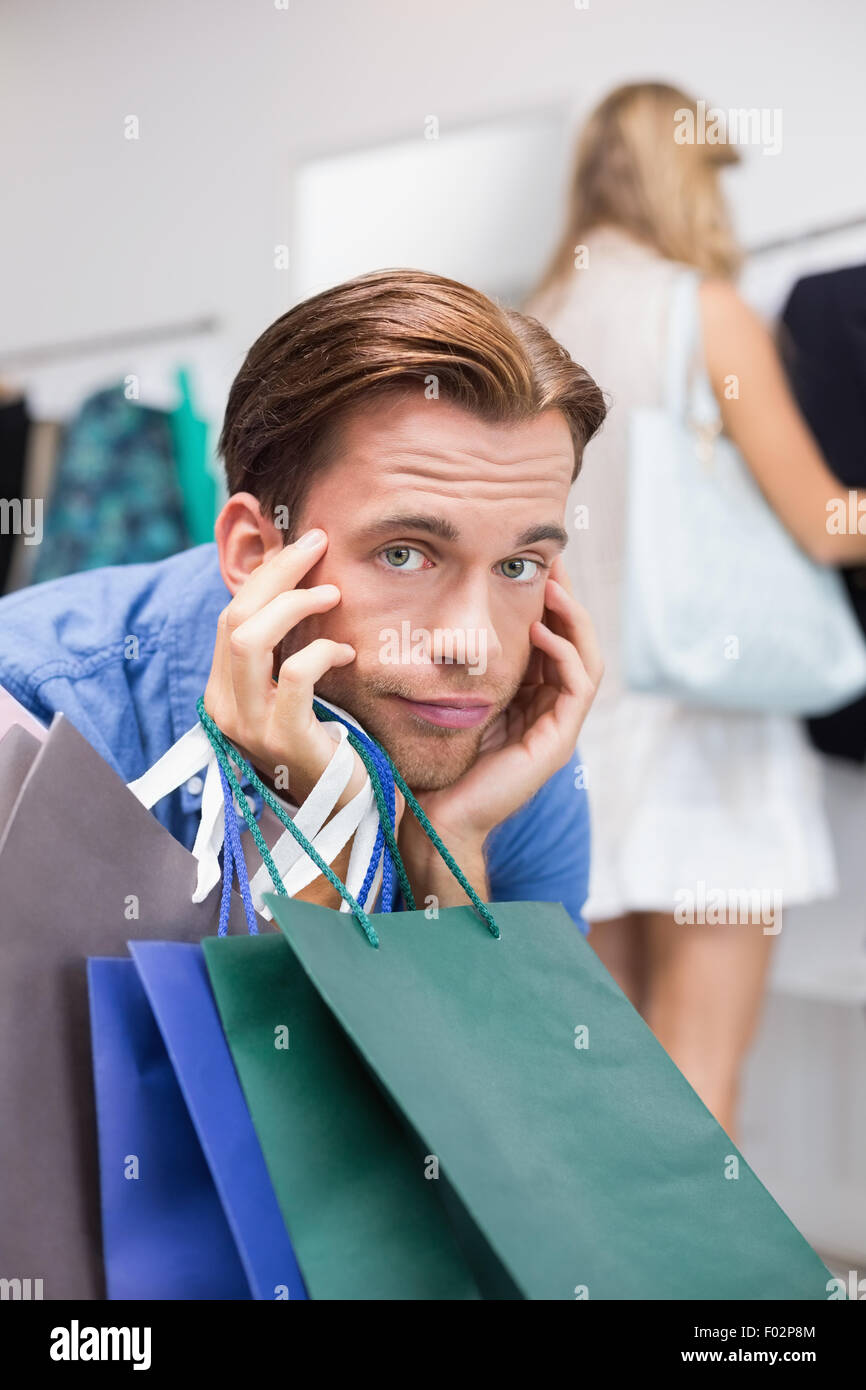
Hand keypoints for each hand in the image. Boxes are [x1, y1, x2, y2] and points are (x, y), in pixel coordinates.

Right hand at [204, 528, 372, 813]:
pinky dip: (321, 652)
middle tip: (318, 545)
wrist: (347, 814)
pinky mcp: (284, 741)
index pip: (232, 615)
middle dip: (277, 572)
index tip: (304, 543)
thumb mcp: (298, 692)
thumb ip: (288, 648)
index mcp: (225, 691)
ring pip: (250, 639)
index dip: (266, 573)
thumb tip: (301, 580)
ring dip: (293, 605)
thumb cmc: (331, 745)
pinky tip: (346, 650)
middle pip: (236, 617)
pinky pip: (294, 677)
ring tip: (332, 593)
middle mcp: (226, 708)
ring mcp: (250, 727)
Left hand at [401, 554, 602, 848]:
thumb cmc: (427, 756)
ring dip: (573, 619)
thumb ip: (451, 661)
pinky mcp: (556, 742)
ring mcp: (556, 727)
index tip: (532, 560)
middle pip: (573, 641)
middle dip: (565, 598)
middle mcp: (546, 710)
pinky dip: (564, 653)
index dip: (547, 599)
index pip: (550, 638)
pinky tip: (541, 629)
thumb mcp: (441, 694)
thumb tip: (432, 610)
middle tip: (552, 558)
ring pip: (585, 658)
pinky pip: (577, 685)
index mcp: (525, 698)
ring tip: (552, 586)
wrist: (430, 814)